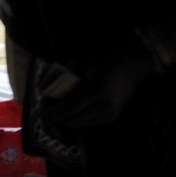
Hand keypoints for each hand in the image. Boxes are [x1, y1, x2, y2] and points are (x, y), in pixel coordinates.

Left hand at [42, 34, 158, 128]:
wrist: (138, 58)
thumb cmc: (110, 52)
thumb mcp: (84, 59)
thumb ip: (65, 75)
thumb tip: (48, 90)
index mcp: (96, 91)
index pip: (66, 110)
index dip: (50, 112)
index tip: (37, 110)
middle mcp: (104, 106)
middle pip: (71, 120)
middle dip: (56, 117)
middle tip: (45, 108)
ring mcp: (110, 113)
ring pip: (80, 123)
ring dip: (66, 118)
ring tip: (57, 108)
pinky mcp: (113, 115)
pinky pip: (89, 122)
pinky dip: (78, 118)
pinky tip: (73, 109)